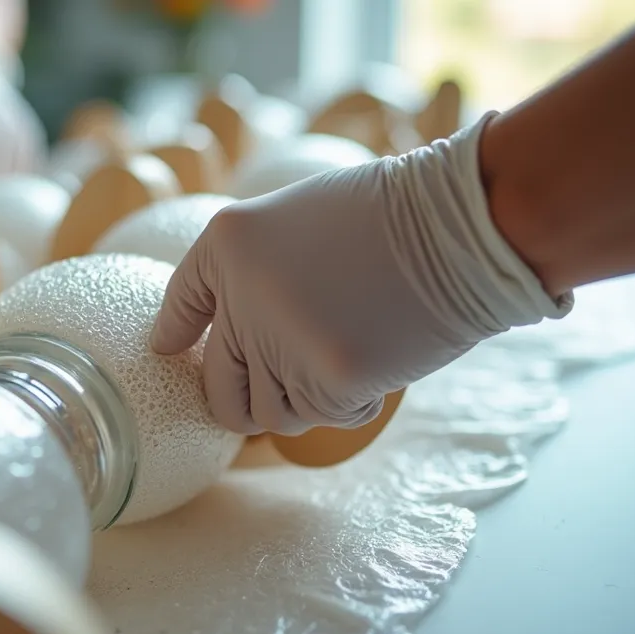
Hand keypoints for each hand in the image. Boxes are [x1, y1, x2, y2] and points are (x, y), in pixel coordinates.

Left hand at [150, 114, 572, 435]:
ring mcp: (281, 341)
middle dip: (240, 400)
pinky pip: (323, 418)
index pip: (180, 306)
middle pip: (217, 387)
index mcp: (227, 243)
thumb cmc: (390, 215)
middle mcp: (240, 295)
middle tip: (268, 395)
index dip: (176, 334)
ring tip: (343, 357)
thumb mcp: (298, 216)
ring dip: (303, 401)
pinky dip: (350, 404)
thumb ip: (252, 270)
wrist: (462, 225)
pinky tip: (379, 361)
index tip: (172, 351)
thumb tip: (216, 338)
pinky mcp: (329, 380)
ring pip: (271, 413)